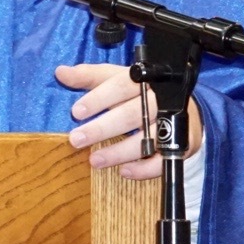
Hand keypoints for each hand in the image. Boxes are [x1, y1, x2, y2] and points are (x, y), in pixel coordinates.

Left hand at [56, 63, 202, 179]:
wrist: (182, 105)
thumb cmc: (139, 90)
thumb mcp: (115, 78)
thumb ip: (88, 76)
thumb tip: (60, 72)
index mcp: (142, 80)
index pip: (120, 86)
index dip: (99, 98)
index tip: (76, 111)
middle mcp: (159, 100)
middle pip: (132, 114)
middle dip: (102, 128)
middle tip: (76, 139)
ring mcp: (172, 123)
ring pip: (147, 138)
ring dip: (119, 152)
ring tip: (94, 160)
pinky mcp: (183, 144)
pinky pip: (164, 160)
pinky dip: (144, 168)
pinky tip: (125, 171)